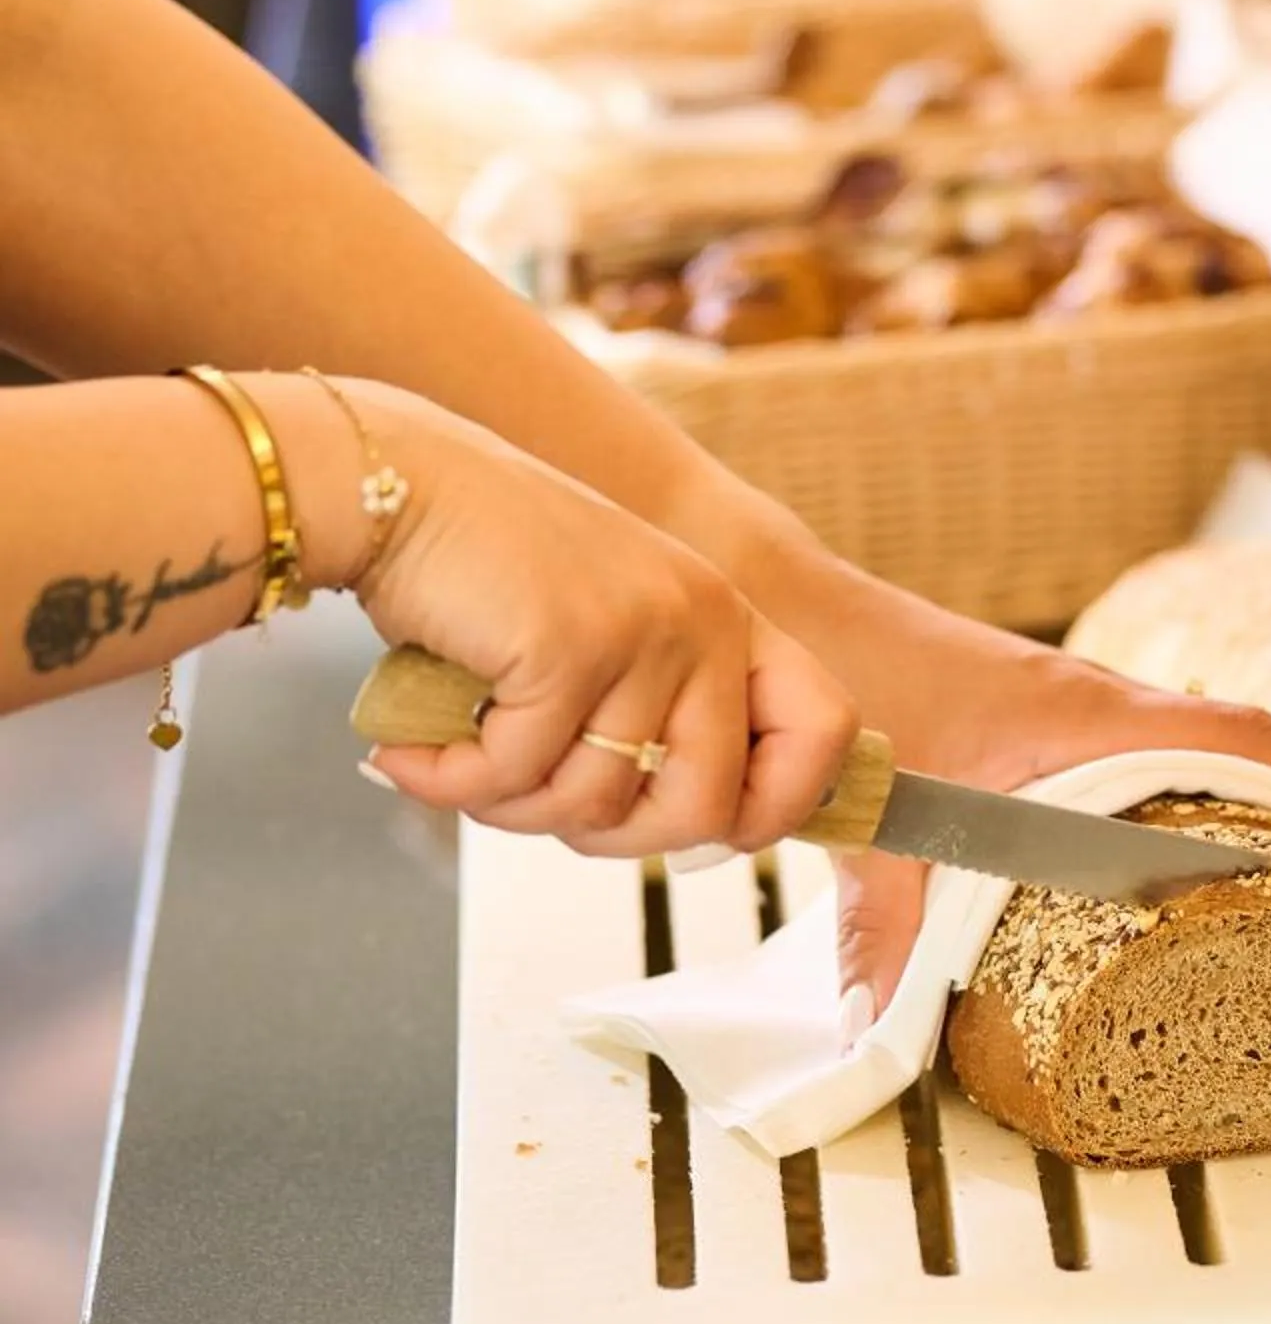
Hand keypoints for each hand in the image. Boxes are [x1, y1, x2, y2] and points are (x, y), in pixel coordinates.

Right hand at [314, 385, 857, 858]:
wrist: (392, 483)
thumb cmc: (483, 567)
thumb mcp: (606, 635)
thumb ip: (655, 715)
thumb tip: (693, 832)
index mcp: (725, 617)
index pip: (826, 729)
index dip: (779, 805)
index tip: (716, 832)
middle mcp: (702, 619)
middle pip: (706, 807)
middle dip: (614, 840)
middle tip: (537, 807)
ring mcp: (641, 632)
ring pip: (598, 804)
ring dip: (512, 808)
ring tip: (459, 761)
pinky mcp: (567, 647)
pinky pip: (518, 776)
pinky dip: (452, 781)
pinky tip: (412, 753)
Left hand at [830, 612, 1270, 1032]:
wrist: (797, 614)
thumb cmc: (847, 679)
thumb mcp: (872, 818)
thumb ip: (882, 926)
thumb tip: (880, 1030)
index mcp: (1088, 716)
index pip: (1246, 742)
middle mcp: (1102, 706)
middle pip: (1256, 750)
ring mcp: (1080, 714)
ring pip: (1211, 754)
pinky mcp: (1048, 727)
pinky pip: (1158, 763)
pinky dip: (1201, 803)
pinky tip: (1200, 865)